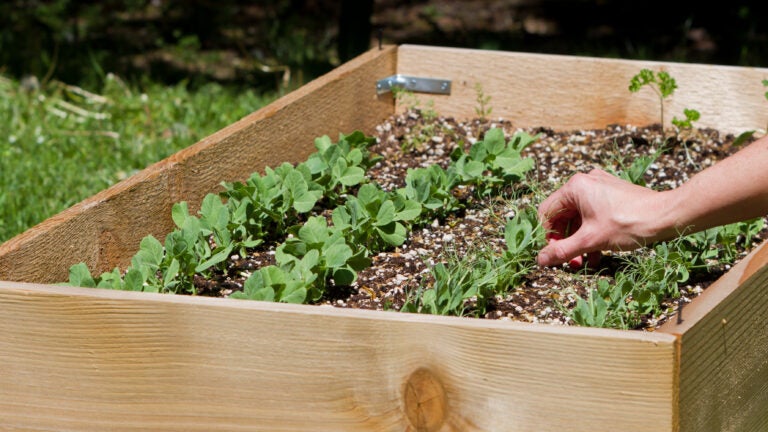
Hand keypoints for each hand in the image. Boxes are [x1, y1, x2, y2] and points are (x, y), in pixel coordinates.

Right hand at [536, 168, 663, 266]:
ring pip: (579, 218)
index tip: (555, 254)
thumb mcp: (590, 241)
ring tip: (583, 262)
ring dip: (578, 241)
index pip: (548, 213)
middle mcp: (586, 182)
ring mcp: (600, 187)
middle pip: (563, 216)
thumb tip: (541, 260)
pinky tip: (597, 253)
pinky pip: (593, 215)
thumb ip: (562, 250)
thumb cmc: (628, 224)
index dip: (547, 236)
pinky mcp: (613, 195)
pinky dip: (592, 233)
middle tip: (570, 261)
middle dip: (565, 241)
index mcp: (575, 187)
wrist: (666, 216)